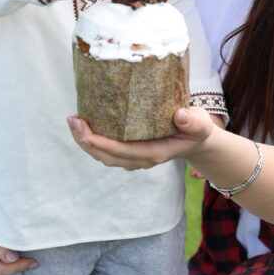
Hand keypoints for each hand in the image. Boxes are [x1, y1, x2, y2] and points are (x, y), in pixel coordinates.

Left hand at [66, 106, 216, 170]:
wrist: (196, 139)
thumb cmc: (196, 129)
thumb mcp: (200, 124)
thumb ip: (193, 121)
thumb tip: (180, 115)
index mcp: (155, 152)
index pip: (123, 152)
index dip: (102, 144)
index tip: (85, 132)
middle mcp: (141, 158)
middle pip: (107, 156)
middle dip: (86, 141)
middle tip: (72, 120)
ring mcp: (134, 157)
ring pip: (104, 155)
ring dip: (85, 141)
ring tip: (73, 121)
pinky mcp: (129, 150)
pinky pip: (107, 149)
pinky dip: (93, 139)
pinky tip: (85, 122)